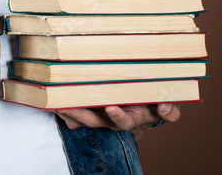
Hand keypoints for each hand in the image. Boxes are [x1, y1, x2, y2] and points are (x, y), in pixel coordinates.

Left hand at [52, 103, 179, 134]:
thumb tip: (165, 106)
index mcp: (134, 117)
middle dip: (84, 114)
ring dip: (70, 112)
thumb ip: (170, 109)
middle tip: (71, 105)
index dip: (118, 115)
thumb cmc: (155, 103)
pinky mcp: (91, 113)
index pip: (126, 120)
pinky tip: (52, 100)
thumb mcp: (167, 106)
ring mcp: (101, 118)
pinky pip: (74, 116)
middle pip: (97, 121)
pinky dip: (64, 109)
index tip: (111, 107)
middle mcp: (114, 120)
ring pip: (82, 119)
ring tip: (57, 102)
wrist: (146, 108)